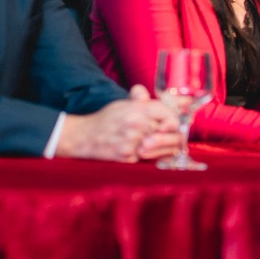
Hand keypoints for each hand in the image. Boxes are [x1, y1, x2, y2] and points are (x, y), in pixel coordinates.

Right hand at [56, 85, 179, 161]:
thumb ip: (145, 102)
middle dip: (172, 137)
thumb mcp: (124, 105)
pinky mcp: (127, 157)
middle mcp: (135, 124)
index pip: (168, 114)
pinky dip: (147, 157)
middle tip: (174, 139)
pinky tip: (142, 152)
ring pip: (159, 148)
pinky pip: (146, 158)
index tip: (174, 124)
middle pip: (167, 133)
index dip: (174, 120)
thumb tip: (175, 100)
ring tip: (159, 146)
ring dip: (163, 149)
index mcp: (137, 109)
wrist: (83, 136)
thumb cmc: (106, 119)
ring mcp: (131, 142)